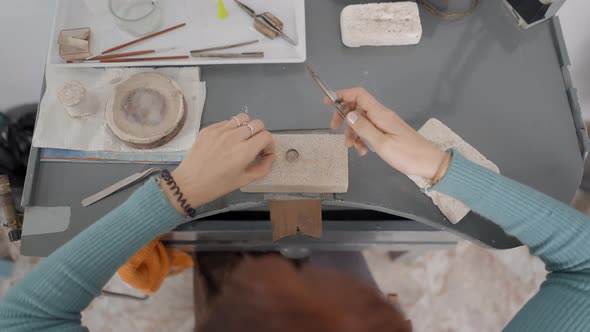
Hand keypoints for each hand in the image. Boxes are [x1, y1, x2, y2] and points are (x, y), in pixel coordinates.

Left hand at [161, 113, 274, 213]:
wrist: (189, 183)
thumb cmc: (217, 185)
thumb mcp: (244, 180)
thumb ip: (262, 167)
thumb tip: (269, 156)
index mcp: (244, 152)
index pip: (266, 136)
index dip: (269, 144)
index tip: (264, 152)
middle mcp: (233, 137)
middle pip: (257, 123)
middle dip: (260, 134)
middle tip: (254, 145)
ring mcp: (219, 131)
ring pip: (242, 118)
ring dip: (246, 127)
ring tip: (241, 139)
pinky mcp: (208, 129)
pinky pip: (226, 122)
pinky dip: (231, 129)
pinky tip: (225, 141)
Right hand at [326, 87, 446, 178]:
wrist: (429, 162)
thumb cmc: (407, 154)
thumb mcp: (381, 144)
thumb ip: (363, 128)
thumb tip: (348, 114)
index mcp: (381, 114)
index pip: (359, 95)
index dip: (342, 95)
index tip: (328, 102)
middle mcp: (382, 115)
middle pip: (357, 107)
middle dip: (343, 117)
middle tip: (335, 130)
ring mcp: (385, 123)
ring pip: (361, 121)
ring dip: (353, 132)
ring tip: (353, 147)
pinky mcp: (388, 131)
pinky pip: (369, 130)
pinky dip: (363, 138)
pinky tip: (364, 150)